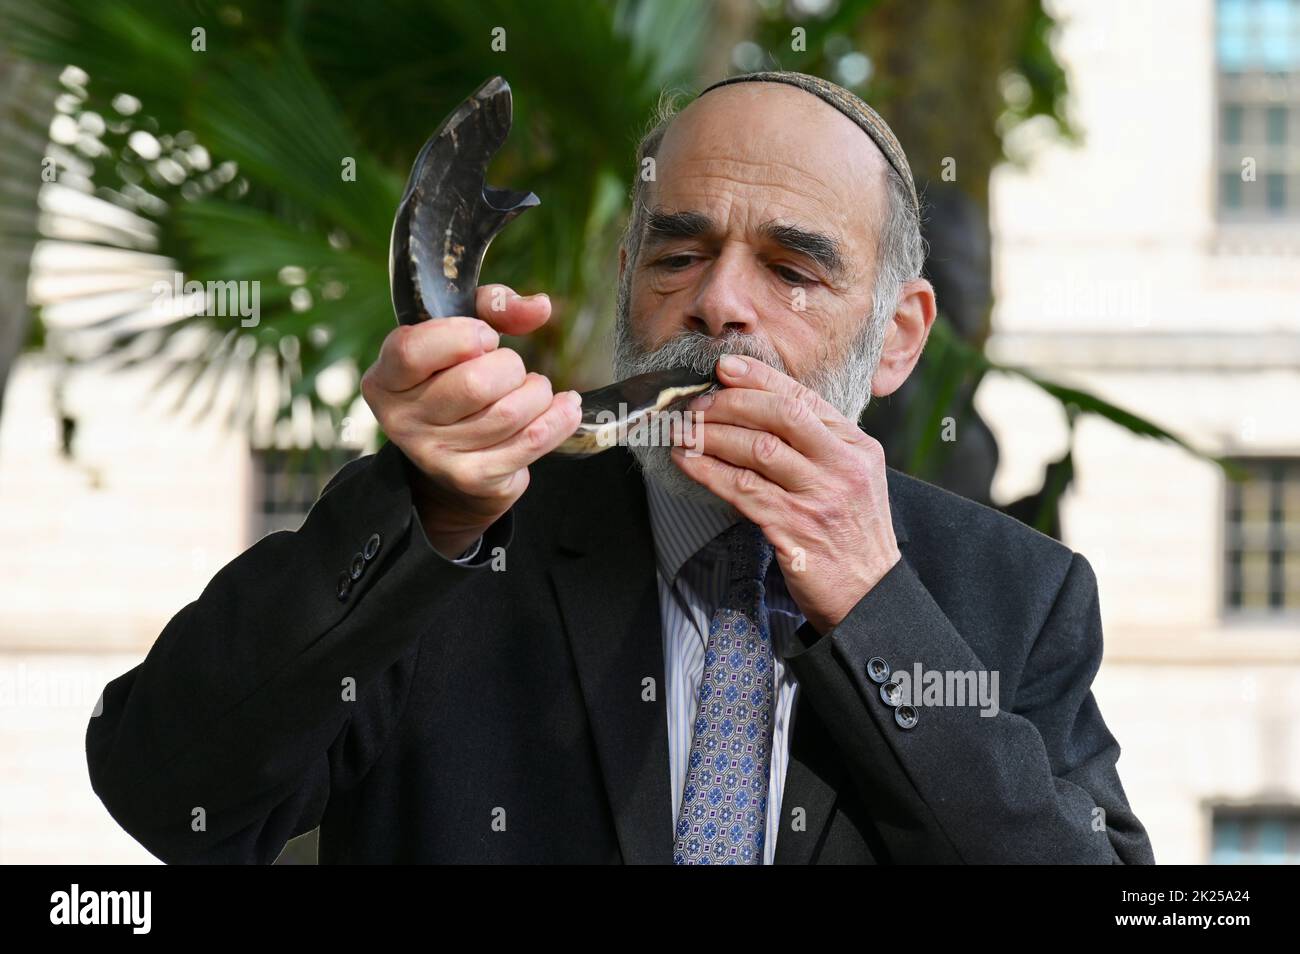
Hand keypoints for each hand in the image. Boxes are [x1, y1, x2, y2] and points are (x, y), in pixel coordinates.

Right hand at [361, 284, 582, 558]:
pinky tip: (564, 407)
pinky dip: (558, 419)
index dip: (462, 335)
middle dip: (510, 367)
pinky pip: (531, 442)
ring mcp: (435, 455)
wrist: (451, 456)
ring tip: (534, 389)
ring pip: (509, 413)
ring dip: (537, 392)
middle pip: (474, 384)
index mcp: (385, 378)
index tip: (485, 336)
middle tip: (512, 369)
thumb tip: (540, 307)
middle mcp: (402, 420)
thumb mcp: (459, 333)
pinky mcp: (472, 477)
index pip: (413, 351)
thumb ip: (492, 307)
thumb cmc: (455, 378)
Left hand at [670, 354, 899, 633]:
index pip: (803, 399)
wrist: (869, 595)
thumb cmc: (851, 535)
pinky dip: (710, 472)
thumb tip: (758, 413)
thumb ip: (817, 446)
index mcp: (857, 448)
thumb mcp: (851, 479)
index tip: (725, 368)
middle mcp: (842, 467)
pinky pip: (743, 491)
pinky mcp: (795, 529)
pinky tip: (689, 463)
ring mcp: (820, 498)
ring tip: (683, 431)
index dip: (760, 379)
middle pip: (780, 416)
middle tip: (697, 404)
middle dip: (731, 403)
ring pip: (758, 450)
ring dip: (712, 436)